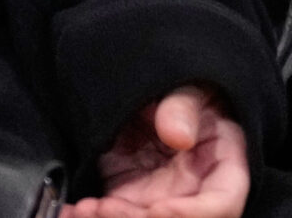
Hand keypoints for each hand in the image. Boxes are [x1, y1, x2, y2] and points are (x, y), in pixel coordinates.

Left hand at [63, 86, 248, 217]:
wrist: (157, 91)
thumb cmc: (186, 88)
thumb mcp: (190, 86)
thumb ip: (184, 105)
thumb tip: (177, 135)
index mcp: (224, 168)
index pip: (222, 206)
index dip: (190, 215)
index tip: (155, 210)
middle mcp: (193, 194)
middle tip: (101, 209)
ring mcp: (160, 201)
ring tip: (78, 211)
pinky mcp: (129, 200)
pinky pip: (112, 216)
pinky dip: (90, 216)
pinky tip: (67, 212)